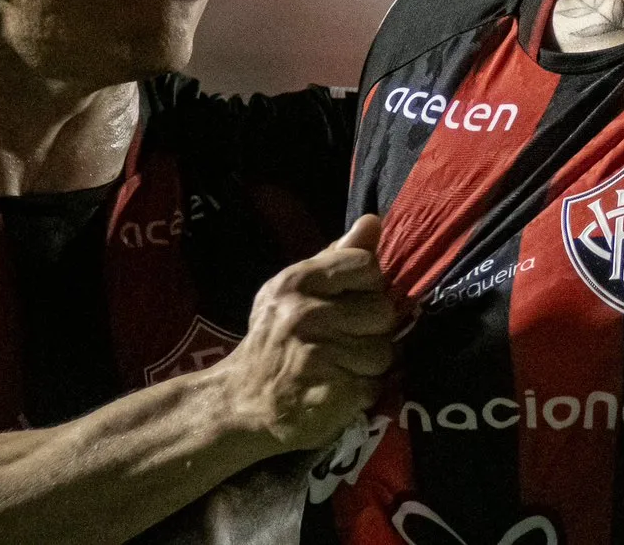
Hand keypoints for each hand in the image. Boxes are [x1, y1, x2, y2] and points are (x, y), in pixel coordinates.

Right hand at [213, 213, 400, 452]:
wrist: (239, 403)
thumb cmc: (277, 338)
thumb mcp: (297, 289)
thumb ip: (338, 256)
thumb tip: (373, 219)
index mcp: (297, 282)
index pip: (367, 266)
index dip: (368, 286)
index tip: (349, 303)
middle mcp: (304, 315)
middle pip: (383, 310)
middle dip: (372, 330)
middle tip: (344, 342)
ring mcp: (315, 356)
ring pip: (384, 352)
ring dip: (369, 365)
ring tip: (339, 368)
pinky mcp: (329, 395)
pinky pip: (374, 387)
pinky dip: (362, 393)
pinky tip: (338, 390)